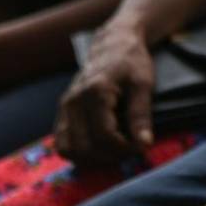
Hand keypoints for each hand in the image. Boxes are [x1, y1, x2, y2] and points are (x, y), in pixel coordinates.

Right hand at [54, 23, 154, 164]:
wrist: (112, 45)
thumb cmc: (132, 62)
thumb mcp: (144, 84)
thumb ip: (141, 114)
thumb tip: (144, 144)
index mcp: (95, 91)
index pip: (105, 135)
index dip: (125, 148)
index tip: (142, 146)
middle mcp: (74, 101)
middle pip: (85, 147)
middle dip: (110, 156)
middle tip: (130, 150)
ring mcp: (64, 107)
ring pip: (68, 150)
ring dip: (92, 159)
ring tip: (115, 152)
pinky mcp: (62, 112)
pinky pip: (62, 143)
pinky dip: (78, 153)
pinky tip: (99, 149)